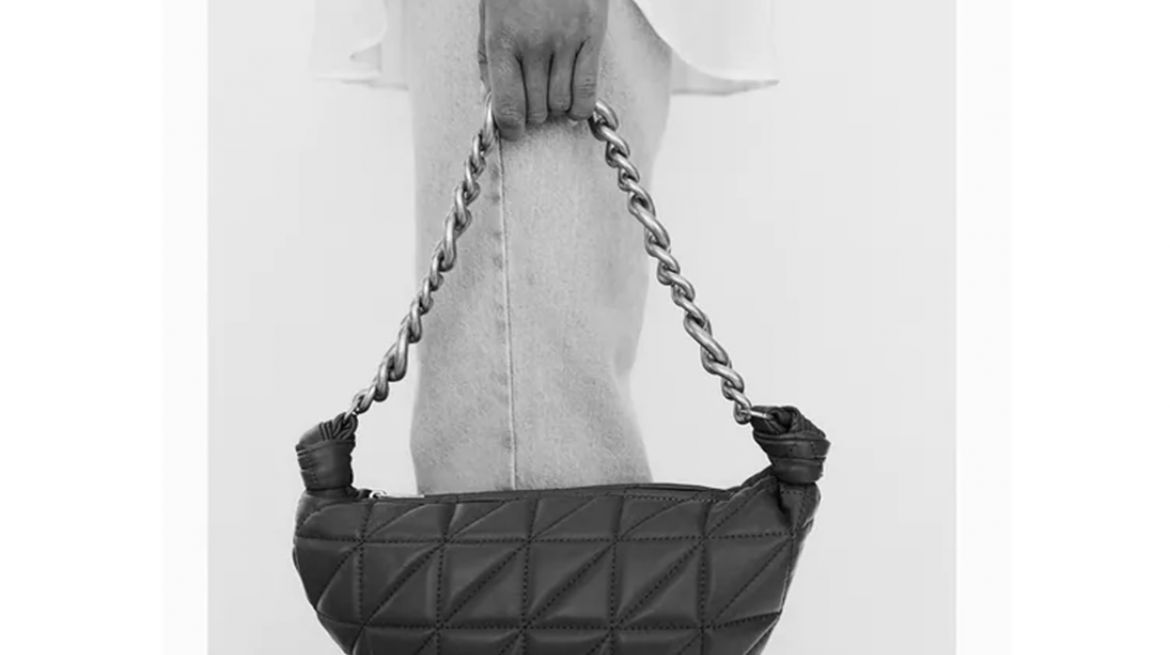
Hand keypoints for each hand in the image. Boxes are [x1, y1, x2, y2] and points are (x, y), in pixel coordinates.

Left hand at [478, 0, 608, 139]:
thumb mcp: (488, 15)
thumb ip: (487, 58)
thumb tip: (491, 100)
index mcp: (502, 41)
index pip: (507, 108)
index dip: (510, 129)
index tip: (513, 130)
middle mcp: (533, 45)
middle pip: (536, 111)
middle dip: (533, 115)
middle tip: (532, 104)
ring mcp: (565, 42)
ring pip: (561, 105)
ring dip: (556, 108)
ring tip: (552, 94)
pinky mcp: (591, 36)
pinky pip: (587, 91)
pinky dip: (580, 108)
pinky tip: (575, 106)